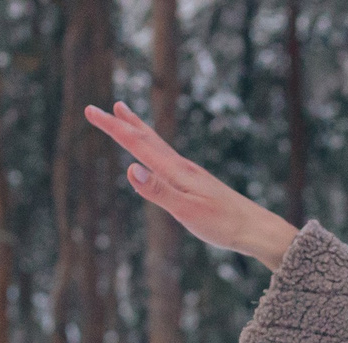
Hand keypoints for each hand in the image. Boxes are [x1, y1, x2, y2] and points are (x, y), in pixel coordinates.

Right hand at [84, 100, 298, 268]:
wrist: (256, 229)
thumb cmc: (223, 224)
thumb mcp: (186, 211)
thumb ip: (157, 191)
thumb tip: (129, 168)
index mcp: (175, 171)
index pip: (137, 143)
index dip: (113, 127)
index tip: (90, 110)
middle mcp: (181, 167)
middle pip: (146, 139)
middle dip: (122, 123)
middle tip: (100, 108)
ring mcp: (190, 174)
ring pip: (158, 146)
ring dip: (139, 130)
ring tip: (125, 115)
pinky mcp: (197, 183)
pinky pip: (168, 159)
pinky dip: (154, 148)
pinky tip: (156, 155)